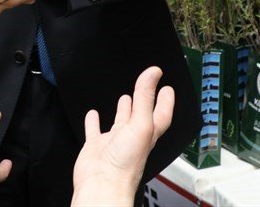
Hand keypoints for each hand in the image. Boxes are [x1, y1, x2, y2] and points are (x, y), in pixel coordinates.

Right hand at [71, 67, 174, 206]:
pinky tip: (92, 114)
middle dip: (145, 101)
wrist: (102, 185)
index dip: (166, 101)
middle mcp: (133, 137)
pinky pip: (95, 130)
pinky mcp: (96, 146)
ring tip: (124, 98)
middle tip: (147, 86)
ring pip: (120, 122)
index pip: (161, 113)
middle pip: (142, 115)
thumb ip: (145, 97)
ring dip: (123, 110)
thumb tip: (154, 74)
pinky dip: (94, 122)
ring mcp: (114, 142)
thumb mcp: (140, 124)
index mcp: (148, 133)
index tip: (167, 87)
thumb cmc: (125, 164)